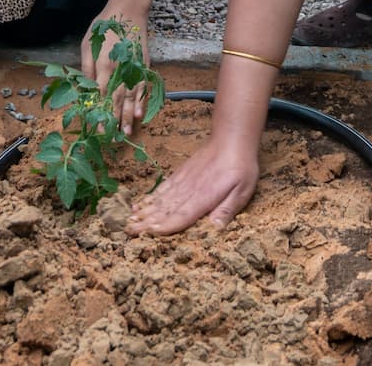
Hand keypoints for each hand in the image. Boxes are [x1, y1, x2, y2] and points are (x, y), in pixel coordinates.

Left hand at [82, 0, 152, 135]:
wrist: (128, 10)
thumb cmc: (103, 27)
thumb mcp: (87, 44)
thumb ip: (86, 67)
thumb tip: (85, 88)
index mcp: (103, 64)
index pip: (100, 94)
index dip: (99, 112)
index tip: (97, 128)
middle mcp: (120, 69)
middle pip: (117, 99)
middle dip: (114, 120)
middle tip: (112, 138)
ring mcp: (134, 68)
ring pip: (131, 96)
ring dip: (129, 115)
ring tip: (127, 132)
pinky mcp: (143, 65)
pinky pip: (143, 87)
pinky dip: (142, 101)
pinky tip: (141, 113)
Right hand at [128, 134, 257, 233]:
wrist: (231, 139)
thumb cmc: (241, 167)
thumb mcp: (243, 189)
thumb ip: (228, 208)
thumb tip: (216, 227)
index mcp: (204, 196)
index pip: (182, 215)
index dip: (166, 225)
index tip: (150, 232)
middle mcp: (189, 190)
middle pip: (165, 209)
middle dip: (146, 221)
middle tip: (128, 231)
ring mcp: (182, 181)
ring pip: (160, 199)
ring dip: (144, 210)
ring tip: (129, 220)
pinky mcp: (180, 174)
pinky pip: (162, 188)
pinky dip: (149, 197)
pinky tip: (139, 203)